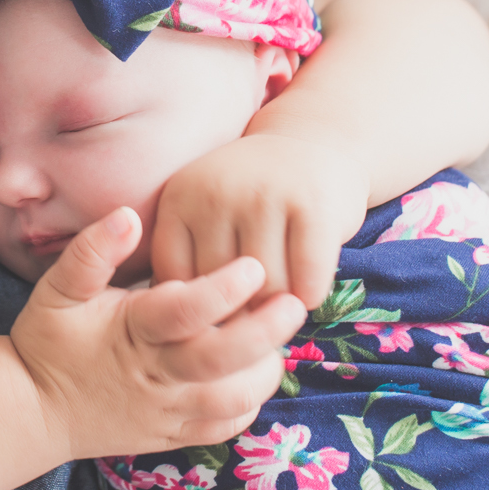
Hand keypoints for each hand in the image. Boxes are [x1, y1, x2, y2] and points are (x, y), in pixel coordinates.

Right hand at [10, 207, 303, 459]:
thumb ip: (91, 251)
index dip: (221, 290)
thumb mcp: (58, 289)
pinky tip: (254, 376)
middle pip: (218, 359)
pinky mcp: (171, 434)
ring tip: (279, 341)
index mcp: (129, 332)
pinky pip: (221, 427)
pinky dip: (247, 405)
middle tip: (293, 303)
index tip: (253, 266)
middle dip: (262, 332)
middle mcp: (153, 375)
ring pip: (228, 400)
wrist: (32, 410)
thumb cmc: (49, 340)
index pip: (183, 312)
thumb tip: (128, 216)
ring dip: (262, 373)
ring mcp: (165, 411)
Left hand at [149, 131, 368, 311]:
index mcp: (178, 199)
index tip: (216, 315)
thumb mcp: (204, 218)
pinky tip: (309, 289)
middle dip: (242, 316)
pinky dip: (311, 296)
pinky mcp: (313, 204)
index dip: (198, 313)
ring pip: (266, 293)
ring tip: (281, 302)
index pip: (175, 284)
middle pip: (221, 294)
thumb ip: (189, 267)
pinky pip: (308, 280)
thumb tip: (184, 345)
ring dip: (279, 310)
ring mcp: (264, 194)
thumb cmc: (251, 203)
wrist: (312, 144)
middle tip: (257, 315)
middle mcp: (215, 193)